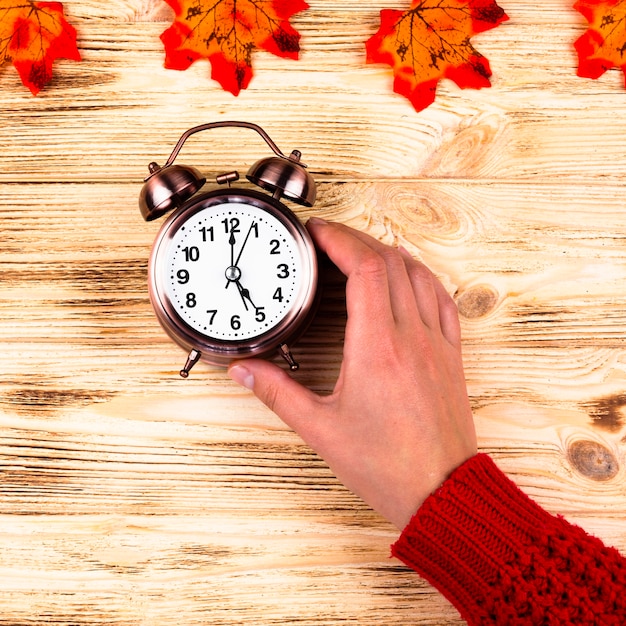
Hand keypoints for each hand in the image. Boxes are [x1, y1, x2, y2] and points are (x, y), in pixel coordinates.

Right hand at [228, 219, 476, 528]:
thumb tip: (244, 371)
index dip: (339, 239)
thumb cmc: (388, 466)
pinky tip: (408, 277)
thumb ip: (277, 392)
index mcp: (378, 349)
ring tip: (361, 250)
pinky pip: (442, 298)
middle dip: (356, 239)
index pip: (364, 269)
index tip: (317, 232)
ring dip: (388, 253)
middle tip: (329, 239)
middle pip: (389, 261)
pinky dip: (421, 276)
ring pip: (419, 274)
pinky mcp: (451, 355)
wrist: (442, 493)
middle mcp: (411, 337)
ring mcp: (436, 343)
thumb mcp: (321, 430)